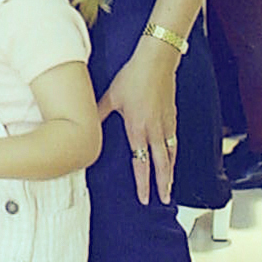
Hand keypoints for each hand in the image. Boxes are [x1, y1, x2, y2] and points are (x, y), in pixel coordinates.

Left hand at [97, 42, 177, 204]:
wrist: (156, 61)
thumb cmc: (133, 76)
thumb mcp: (111, 96)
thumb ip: (99, 113)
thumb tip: (85, 125)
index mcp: (138, 128)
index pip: (142, 162)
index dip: (144, 182)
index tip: (145, 198)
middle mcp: (155, 129)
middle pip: (162, 164)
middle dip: (162, 184)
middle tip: (163, 200)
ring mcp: (166, 123)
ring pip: (171, 154)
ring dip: (171, 172)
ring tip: (170, 185)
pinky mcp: (172, 115)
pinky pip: (175, 140)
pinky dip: (175, 153)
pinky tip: (173, 157)